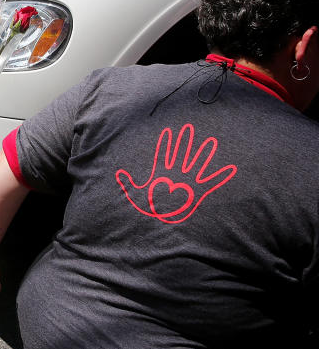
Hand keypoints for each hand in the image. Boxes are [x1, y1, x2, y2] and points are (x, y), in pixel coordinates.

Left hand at [115, 123, 236, 223]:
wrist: (161, 222)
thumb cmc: (148, 207)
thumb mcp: (135, 194)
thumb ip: (128, 183)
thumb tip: (118, 174)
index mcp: (163, 172)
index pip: (164, 154)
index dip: (166, 142)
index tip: (168, 129)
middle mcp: (177, 174)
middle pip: (182, 154)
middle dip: (185, 141)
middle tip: (189, 126)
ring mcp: (188, 181)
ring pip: (197, 164)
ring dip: (204, 153)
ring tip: (211, 141)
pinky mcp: (197, 191)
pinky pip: (211, 182)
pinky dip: (221, 176)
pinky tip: (230, 168)